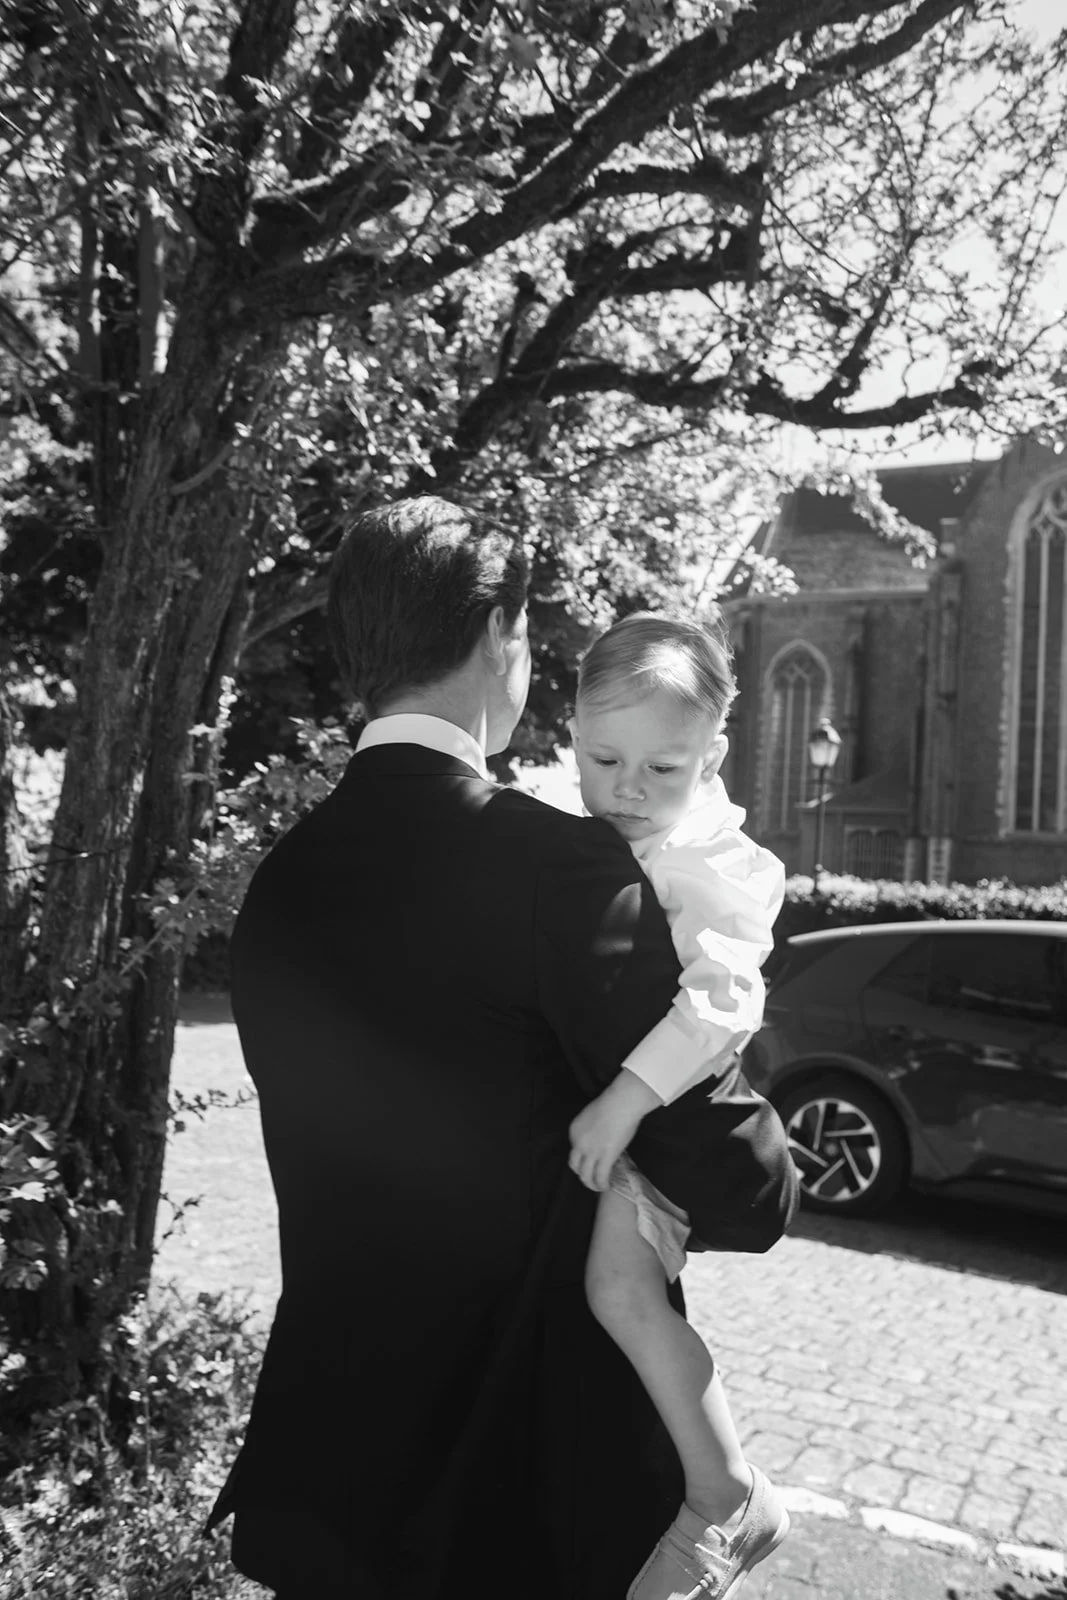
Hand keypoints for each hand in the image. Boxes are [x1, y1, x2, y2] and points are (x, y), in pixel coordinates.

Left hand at [568, 1070, 662, 1191]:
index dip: (583, 1158)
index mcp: (573, 1131)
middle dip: (582, 1174)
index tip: (592, 1160)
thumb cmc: (612, 1103)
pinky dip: (602, 1184)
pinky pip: (600, 1177)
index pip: (574, 1150)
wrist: (621, 1102)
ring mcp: (590, 1152)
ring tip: (599, 1187)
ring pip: (585, 1176)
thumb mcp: (592, 1116)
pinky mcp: (604, 1157)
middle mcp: (578, 1143)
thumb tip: (600, 1140)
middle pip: (575, 1166)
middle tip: (591, 1178)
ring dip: (591, 1184)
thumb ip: (592, 1130)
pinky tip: (607, 1186)